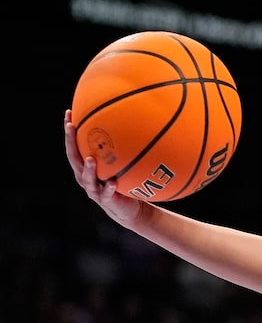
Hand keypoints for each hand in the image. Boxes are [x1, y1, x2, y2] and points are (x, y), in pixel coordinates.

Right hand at [64, 110, 145, 225]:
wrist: (128, 208)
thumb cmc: (123, 182)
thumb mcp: (120, 163)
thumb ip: (120, 149)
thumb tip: (132, 122)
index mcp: (85, 166)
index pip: (74, 146)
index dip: (69, 131)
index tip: (69, 113)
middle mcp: (85, 177)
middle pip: (74, 158)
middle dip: (71, 142)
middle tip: (71, 127)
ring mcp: (94, 190)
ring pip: (87, 178)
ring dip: (88, 169)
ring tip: (90, 159)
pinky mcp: (107, 200)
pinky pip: (107, 194)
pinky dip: (108, 188)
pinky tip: (112, 182)